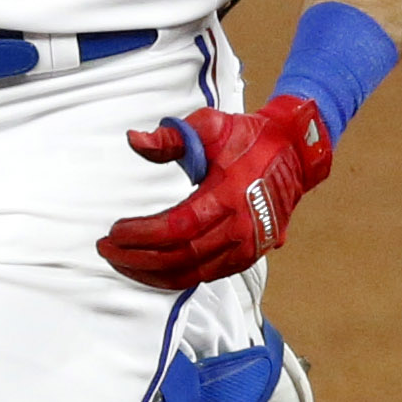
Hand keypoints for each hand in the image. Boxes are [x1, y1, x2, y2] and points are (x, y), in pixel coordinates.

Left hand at [98, 96, 334, 288]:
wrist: (295, 152)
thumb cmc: (248, 137)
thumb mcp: (209, 125)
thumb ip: (170, 136)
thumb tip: (133, 139)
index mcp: (230, 195)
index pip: (177, 228)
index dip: (141, 235)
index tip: (115, 232)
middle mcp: (241, 228)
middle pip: (180, 257)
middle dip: (137, 258)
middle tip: (107, 249)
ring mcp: (248, 246)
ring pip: (191, 274)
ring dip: (151, 273)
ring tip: (122, 261)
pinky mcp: (249, 256)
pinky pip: (205, 276)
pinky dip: (174, 276)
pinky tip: (151, 268)